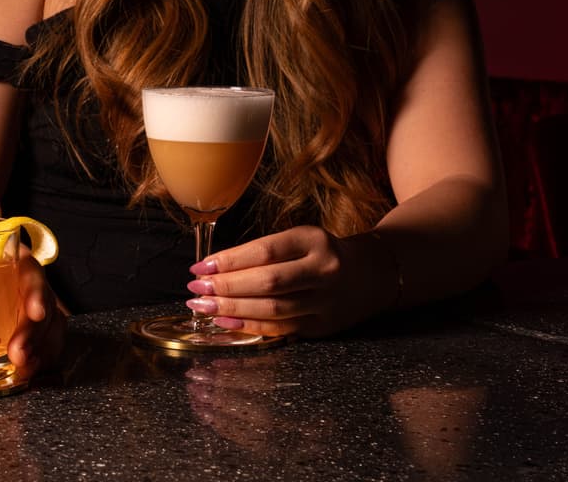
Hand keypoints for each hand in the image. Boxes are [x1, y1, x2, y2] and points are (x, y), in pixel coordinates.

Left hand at [0, 253, 65, 378]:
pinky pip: (46, 341)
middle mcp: (22, 279)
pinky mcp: (25, 323)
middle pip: (45, 306)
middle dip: (38, 335)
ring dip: (42, 351)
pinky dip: (42, 358)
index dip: (36, 291)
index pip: (30, 270)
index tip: (33, 311)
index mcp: (5, 255)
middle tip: (18, 358)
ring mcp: (27, 302)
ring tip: (23, 375)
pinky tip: (28, 377)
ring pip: (51, 328)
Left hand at [185, 225, 395, 336]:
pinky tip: (226, 322)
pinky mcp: (323, 325)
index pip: (265, 251)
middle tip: (196, 290)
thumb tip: (214, 269)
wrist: (370, 275)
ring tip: (204, 307)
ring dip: (233, 310)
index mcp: (313, 240)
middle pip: (269, 282)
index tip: (200, 268)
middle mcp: (323, 270)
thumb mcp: (298, 240)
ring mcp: (326, 300)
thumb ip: (262, 252)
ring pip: (274, 309)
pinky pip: (282, 328)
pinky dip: (251, 326)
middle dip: (226, 288)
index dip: (229, 261)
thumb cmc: (320, 254)